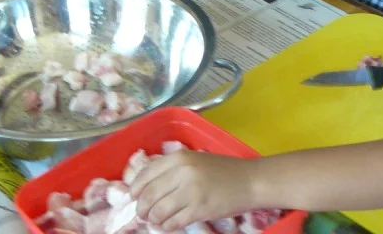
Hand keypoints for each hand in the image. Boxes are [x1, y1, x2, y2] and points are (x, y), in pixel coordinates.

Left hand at [132, 151, 257, 228]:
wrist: (249, 181)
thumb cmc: (221, 170)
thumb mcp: (193, 160)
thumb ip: (172, 169)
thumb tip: (147, 186)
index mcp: (178, 157)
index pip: (146, 174)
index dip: (135, 188)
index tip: (133, 196)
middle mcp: (182, 172)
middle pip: (149, 194)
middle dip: (141, 207)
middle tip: (142, 213)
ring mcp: (191, 192)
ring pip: (159, 211)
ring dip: (153, 219)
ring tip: (155, 220)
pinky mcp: (200, 210)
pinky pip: (174, 222)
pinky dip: (167, 226)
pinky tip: (168, 225)